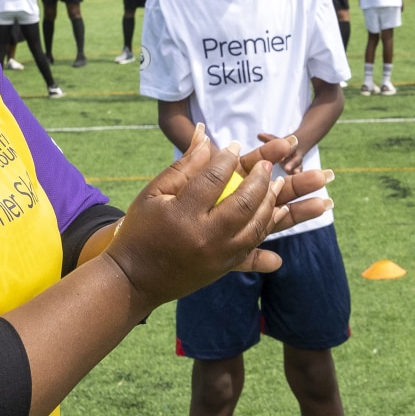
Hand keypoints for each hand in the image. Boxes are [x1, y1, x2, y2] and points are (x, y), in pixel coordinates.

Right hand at [102, 125, 329, 309]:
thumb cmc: (141, 230)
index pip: (212, 180)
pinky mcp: (226, 267)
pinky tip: (279, 210)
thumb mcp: (153, 194)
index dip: (226, 160)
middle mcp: (206, 237)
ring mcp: (219, 255)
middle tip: (267, 164)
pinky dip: (270, 225)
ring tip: (279, 182)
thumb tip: (207, 137)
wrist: (135, 278)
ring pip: (256, 225)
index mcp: (183, 215)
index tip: (235, 146)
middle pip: (243, 203)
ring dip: (272, 202)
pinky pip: (255, 244)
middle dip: (259, 180)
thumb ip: (183, 166)